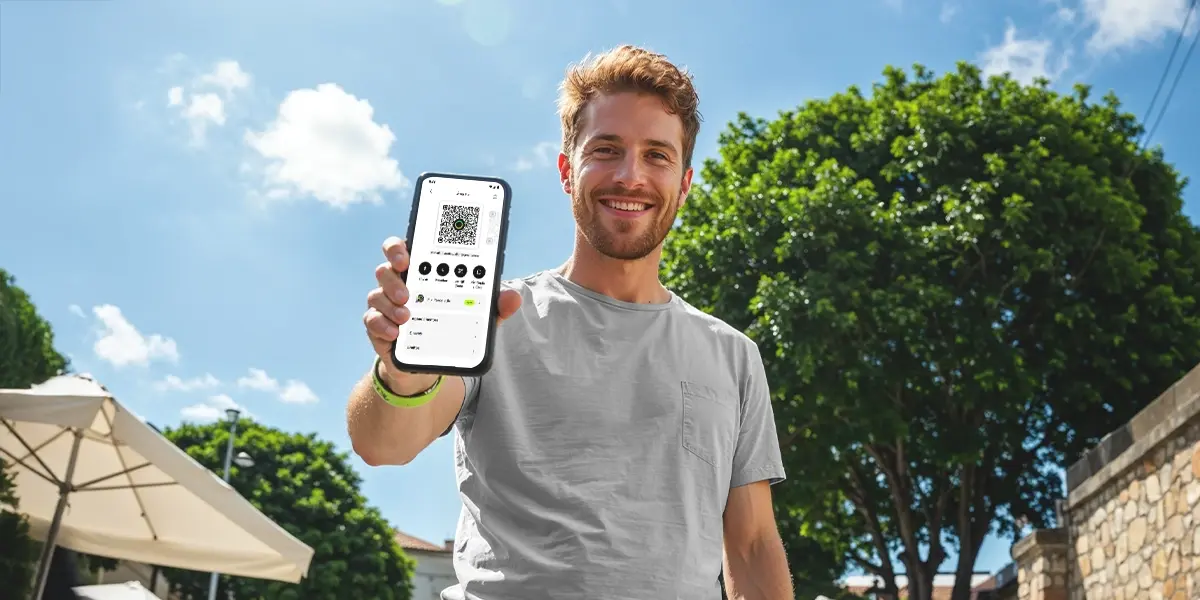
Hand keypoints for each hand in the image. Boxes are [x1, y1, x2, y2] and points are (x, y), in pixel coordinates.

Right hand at [364, 236, 522, 392]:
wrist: (429, 362)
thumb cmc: (452, 325)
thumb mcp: (476, 316)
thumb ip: (493, 306)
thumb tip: (514, 297)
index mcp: (421, 272)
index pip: (403, 248)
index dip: (399, 247)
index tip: (407, 256)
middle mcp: (399, 283)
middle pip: (385, 268)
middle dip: (393, 276)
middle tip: (408, 292)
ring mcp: (386, 304)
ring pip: (377, 293)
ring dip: (390, 303)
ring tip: (407, 317)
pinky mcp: (378, 327)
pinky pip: (371, 320)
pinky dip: (381, 325)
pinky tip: (395, 333)